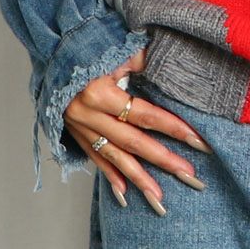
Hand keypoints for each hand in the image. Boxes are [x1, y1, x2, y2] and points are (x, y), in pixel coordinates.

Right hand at [64, 45, 212, 214]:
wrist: (53, 56)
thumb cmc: (89, 50)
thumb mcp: (115, 50)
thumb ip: (142, 61)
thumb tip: (171, 65)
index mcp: (100, 93)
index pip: (144, 114)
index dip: (172, 127)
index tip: (197, 140)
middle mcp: (89, 115)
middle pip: (133, 142)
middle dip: (163, 159)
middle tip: (188, 174)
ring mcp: (81, 128)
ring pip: (115, 157)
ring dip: (139, 178)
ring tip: (159, 197)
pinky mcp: (76, 135)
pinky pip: (96, 159)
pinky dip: (111, 176)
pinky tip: (125, 193)